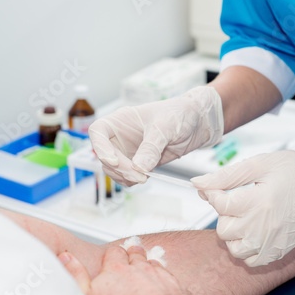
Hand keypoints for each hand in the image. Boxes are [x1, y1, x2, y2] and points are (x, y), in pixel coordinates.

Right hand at [58, 247, 215, 294]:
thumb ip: (76, 275)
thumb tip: (66, 257)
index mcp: (115, 269)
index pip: (112, 253)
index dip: (110, 255)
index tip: (108, 257)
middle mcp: (135, 266)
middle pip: (130, 252)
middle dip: (126, 253)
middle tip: (123, 255)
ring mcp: (154, 272)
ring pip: (147, 258)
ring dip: (142, 258)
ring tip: (139, 259)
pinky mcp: (169, 280)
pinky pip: (162, 269)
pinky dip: (158, 270)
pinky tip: (156, 274)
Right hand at [88, 86, 223, 185]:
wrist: (196, 122)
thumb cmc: (179, 113)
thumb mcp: (166, 126)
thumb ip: (152, 146)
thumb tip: (139, 167)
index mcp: (121, 120)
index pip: (98, 132)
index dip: (101, 148)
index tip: (114, 161)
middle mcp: (120, 136)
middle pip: (105, 156)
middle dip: (119, 169)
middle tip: (140, 176)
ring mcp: (128, 151)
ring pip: (113, 170)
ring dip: (125, 178)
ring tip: (145, 177)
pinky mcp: (138, 163)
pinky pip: (126, 176)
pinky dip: (132, 181)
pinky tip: (147, 177)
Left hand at [192, 149, 294, 266]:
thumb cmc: (291, 171)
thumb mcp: (257, 165)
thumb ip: (224, 176)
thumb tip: (196, 183)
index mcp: (258, 200)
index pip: (219, 204)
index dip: (212, 194)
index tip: (217, 188)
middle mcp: (264, 225)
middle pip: (223, 228)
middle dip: (223, 214)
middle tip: (237, 202)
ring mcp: (272, 241)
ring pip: (234, 248)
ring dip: (232, 234)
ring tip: (242, 218)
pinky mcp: (278, 250)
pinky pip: (250, 261)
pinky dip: (245, 250)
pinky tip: (251, 233)